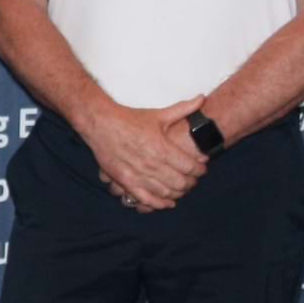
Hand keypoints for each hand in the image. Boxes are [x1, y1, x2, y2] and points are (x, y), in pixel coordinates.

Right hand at [85, 95, 208, 211]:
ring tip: (181, 189)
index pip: (189, 167)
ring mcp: (138, 175)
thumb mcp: (158, 115)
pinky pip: (146, 199)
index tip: (202, 168)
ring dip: (178, 193)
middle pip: (180, 183)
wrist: (101, 124)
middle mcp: (152, 164)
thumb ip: (182, 109)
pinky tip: (167, 203)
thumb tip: (202, 98)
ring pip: (166, 193)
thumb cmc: (130, 119)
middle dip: (191, 183)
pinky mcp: (126, 182)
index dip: (199, 170)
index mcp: (162, 148)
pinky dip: (159, 204)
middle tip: (193, 180)